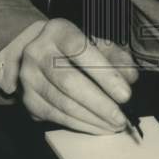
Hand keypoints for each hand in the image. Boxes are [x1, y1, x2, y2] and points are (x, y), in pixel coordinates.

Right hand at [17, 18, 138, 133]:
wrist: (39, 52)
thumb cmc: (76, 48)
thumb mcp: (97, 43)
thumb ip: (117, 57)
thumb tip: (130, 78)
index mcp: (58, 31)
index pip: (80, 51)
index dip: (104, 74)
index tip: (125, 95)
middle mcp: (37, 52)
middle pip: (69, 82)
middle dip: (100, 104)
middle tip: (122, 118)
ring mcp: (29, 77)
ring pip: (63, 103)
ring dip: (92, 118)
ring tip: (114, 125)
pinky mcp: (28, 100)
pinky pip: (56, 117)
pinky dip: (80, 125)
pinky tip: (97, 127)